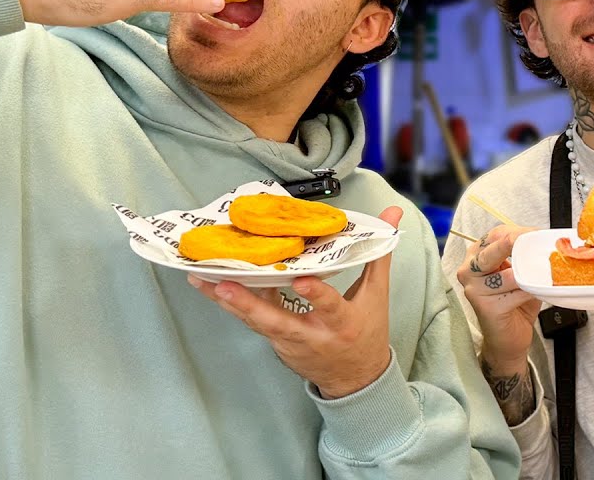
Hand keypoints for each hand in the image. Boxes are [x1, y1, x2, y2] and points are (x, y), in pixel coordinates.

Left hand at [189, 206, 401, 398]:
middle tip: (224, 286)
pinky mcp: (276, 344)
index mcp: (342, 322)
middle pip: (277, 321)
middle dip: (248, 305)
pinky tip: (212, 285)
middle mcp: (312, 335)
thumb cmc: (367, 331)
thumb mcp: (377, 294)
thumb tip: (392, 214)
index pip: (330, 307)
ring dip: (228, 302)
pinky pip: (253, 322)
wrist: (355, 379)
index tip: (302, 281)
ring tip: (201, 280)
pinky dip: (233, 304)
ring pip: (256, 322)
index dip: (316, 295)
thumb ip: (378, 252)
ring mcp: (290, 343)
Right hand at [456, 224, 541, 375]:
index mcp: (475, 256)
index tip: (538, 234)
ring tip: (542, 277)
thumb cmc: (513, 304)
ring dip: (530, 275)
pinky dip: (530, 291)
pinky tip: (535, 293)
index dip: (519, 232)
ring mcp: (474, 289)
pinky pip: (515, 292)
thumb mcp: (517, 273)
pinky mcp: (485, 306)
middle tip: (539, 244)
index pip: (496, 235)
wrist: (508, 340)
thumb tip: (544, 241)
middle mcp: (468, 270)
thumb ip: (522, 256)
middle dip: (520, 244)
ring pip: (508, 273)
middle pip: (495, 249)